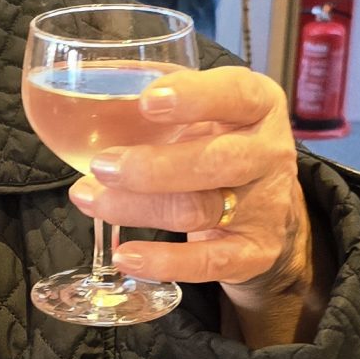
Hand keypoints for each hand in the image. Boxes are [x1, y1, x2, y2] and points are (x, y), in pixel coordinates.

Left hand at [70, 64, 324, 344]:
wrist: (266, 204)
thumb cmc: (217, 141)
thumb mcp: (203, 109)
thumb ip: (161, 98)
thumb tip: (91, 97)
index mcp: (258, 105)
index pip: (236, 94)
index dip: (194, 97)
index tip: (147, 102)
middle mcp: (269, 154)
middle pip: (217, 162)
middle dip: (153, 167)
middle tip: (102, 166)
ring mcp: (265, 207)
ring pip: (199, 210)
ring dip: (137, 208)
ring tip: (90, 200)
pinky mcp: (253, 253)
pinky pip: (207, 263)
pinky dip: (163, 262)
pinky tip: (124, 255)